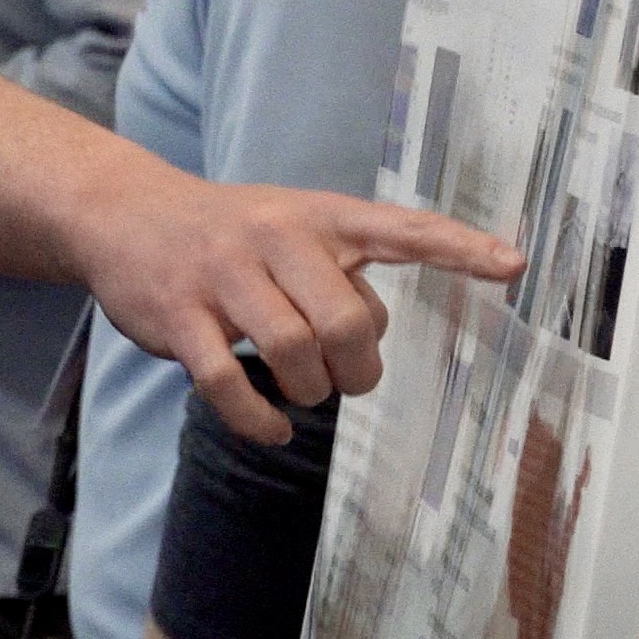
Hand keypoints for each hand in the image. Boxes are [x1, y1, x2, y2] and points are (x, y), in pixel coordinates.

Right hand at [77, 146, 519, 443]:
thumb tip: (367, 345)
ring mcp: (222, 275)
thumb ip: (340, 276)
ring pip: (291, 354)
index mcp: (316, 215)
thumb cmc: (230, 233)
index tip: (514, 267)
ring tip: (299, 391)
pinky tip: (269, 426)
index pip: (400, 228)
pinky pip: (229, 383)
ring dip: (307, 392)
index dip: (459, 248)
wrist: (123, 212)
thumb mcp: (292, 230)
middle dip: (356, 369)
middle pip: (345, 322)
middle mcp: (273, 237)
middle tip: (346, 379)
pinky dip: (258, 419)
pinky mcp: (178, 316)